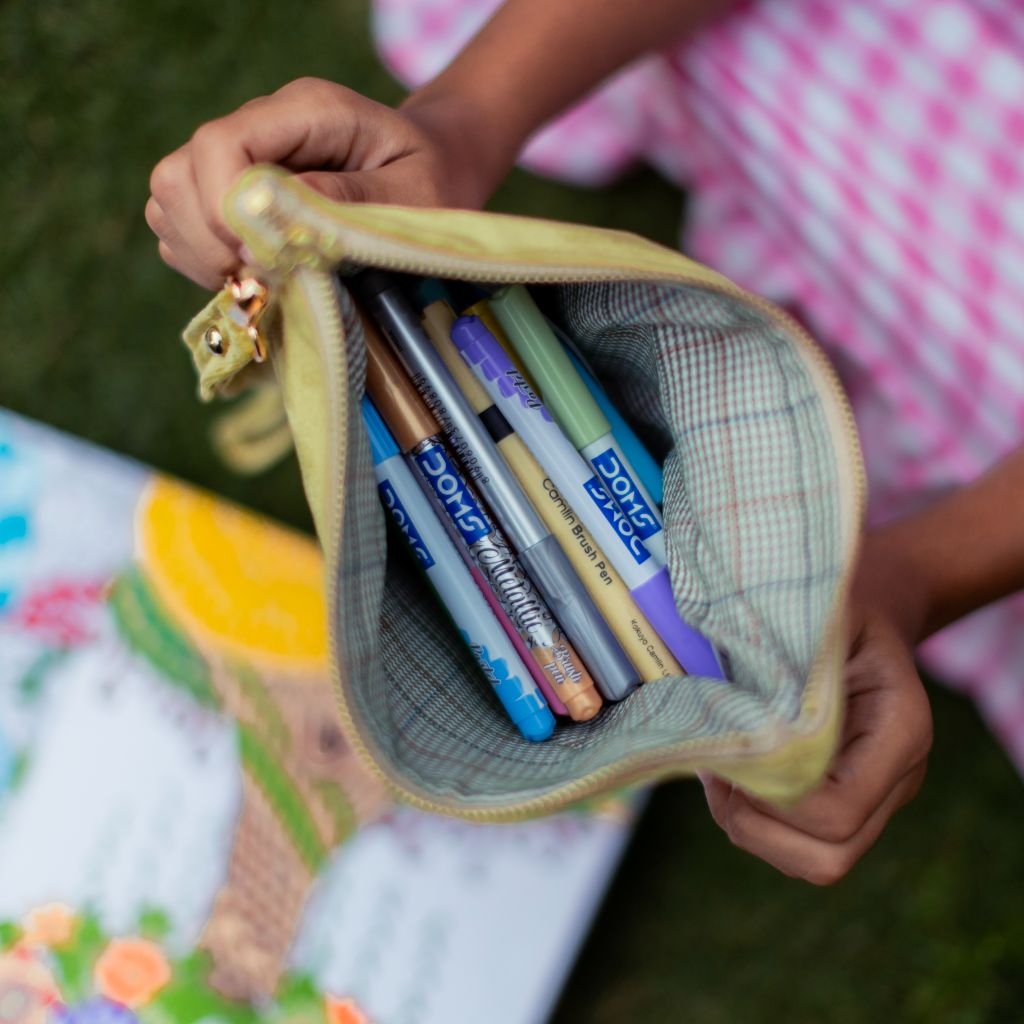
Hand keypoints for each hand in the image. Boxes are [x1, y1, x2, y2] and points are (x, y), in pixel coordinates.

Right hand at [146, 77, 502, 288]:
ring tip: (262, 281)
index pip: (220, 145)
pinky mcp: (231, 196)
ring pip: (169, 203)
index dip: (225, 210)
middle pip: (178, 175)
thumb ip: (350, 203)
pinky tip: (255, 277)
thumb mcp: (416, 194)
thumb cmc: (434, 180)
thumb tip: (272, 221)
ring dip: (204, 256)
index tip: (263, 259)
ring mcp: (240, 160)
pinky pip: (182, 230)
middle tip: (265, 280)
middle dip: (210, 242)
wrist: (435, 167)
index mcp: (307, 111)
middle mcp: (261, 127)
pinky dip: (206, 263)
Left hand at [700, 532, 933, 884]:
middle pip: (831, 856)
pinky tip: (729, 776)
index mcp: (900, 728)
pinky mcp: (847, 804)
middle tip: (716, 775)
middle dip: (757, 827)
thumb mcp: (817, 613)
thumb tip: (713, 695)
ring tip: (717, 774)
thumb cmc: (833, 606)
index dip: (774, 796)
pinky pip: (800, 845)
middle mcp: (897, 777)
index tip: (731, 752)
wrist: (865, 614)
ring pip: (814, 862)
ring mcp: (875, 798)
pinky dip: (755, 824)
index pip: (838, 807)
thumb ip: (783, 656)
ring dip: (751, 830)